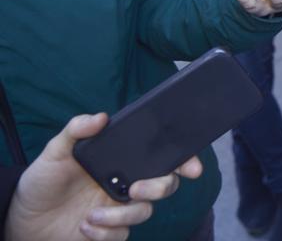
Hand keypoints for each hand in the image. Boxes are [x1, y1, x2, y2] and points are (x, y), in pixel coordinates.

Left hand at [4, 113, 201, 240]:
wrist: (23, 220)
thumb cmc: (42, 182)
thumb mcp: (55, 151)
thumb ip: (76, 130)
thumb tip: (101, 117)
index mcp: (121, 162)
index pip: (160, 157)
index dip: (184, 160)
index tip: (192, 167)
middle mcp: (126, 184)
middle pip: (165, 185)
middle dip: (160, 187)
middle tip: (137, 189)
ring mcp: (119, 209)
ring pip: (144, 212)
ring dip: (121, 215)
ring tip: (91, 215)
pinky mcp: (110, 232)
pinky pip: (123, 234)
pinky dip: (106, 232)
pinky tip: (85, 226)